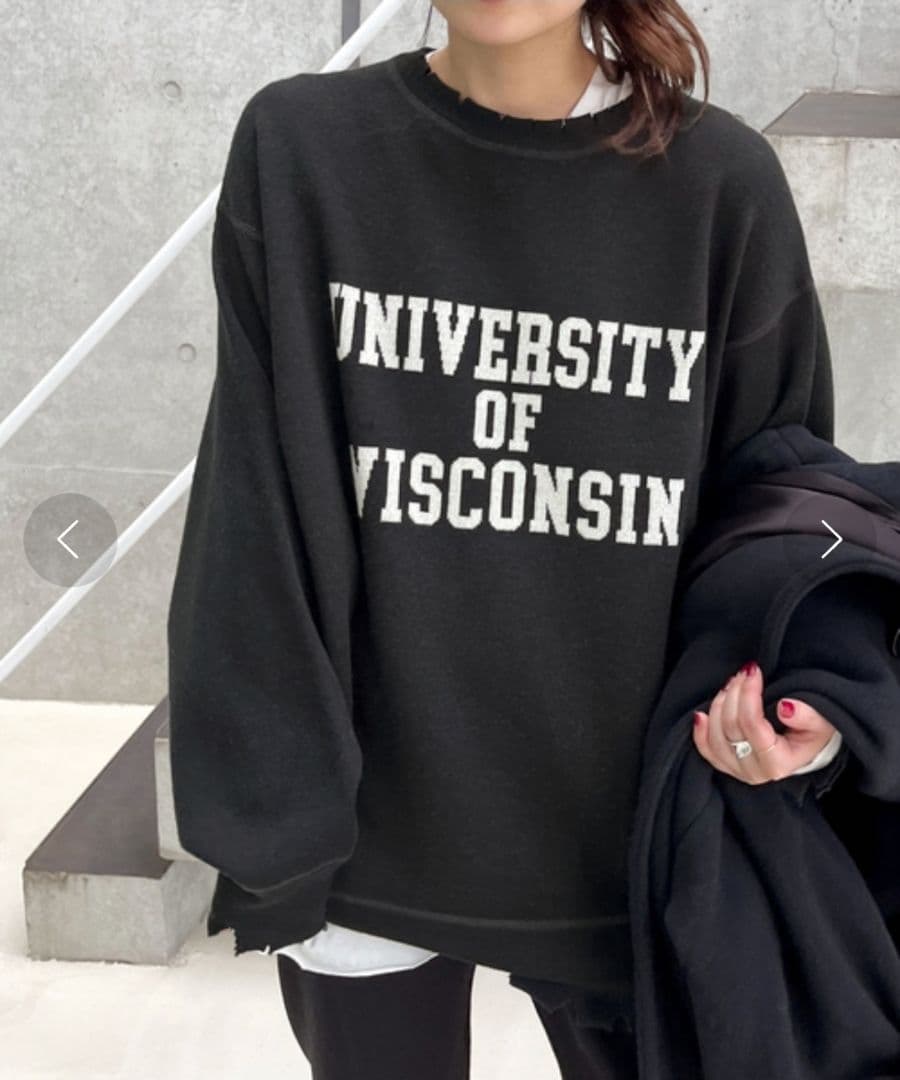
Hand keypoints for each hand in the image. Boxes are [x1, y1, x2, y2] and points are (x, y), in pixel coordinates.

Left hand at [692, 661, 837, 783]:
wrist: (807, 748)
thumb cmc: (814, 733)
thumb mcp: (822, 721)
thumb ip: (807, 715)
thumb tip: (786, 708)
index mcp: (779, 763)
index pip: (752, 725)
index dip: (749, 695)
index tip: (754, 671)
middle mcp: (755, 772)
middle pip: (731, 727)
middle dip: (735, 693)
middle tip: (744, 673)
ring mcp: (737, 770)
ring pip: (715, 737)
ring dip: (719, 705)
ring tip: (733, 684)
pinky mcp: (726, 765)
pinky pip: (706, 750)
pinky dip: (700, 731)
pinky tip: (702, 714)